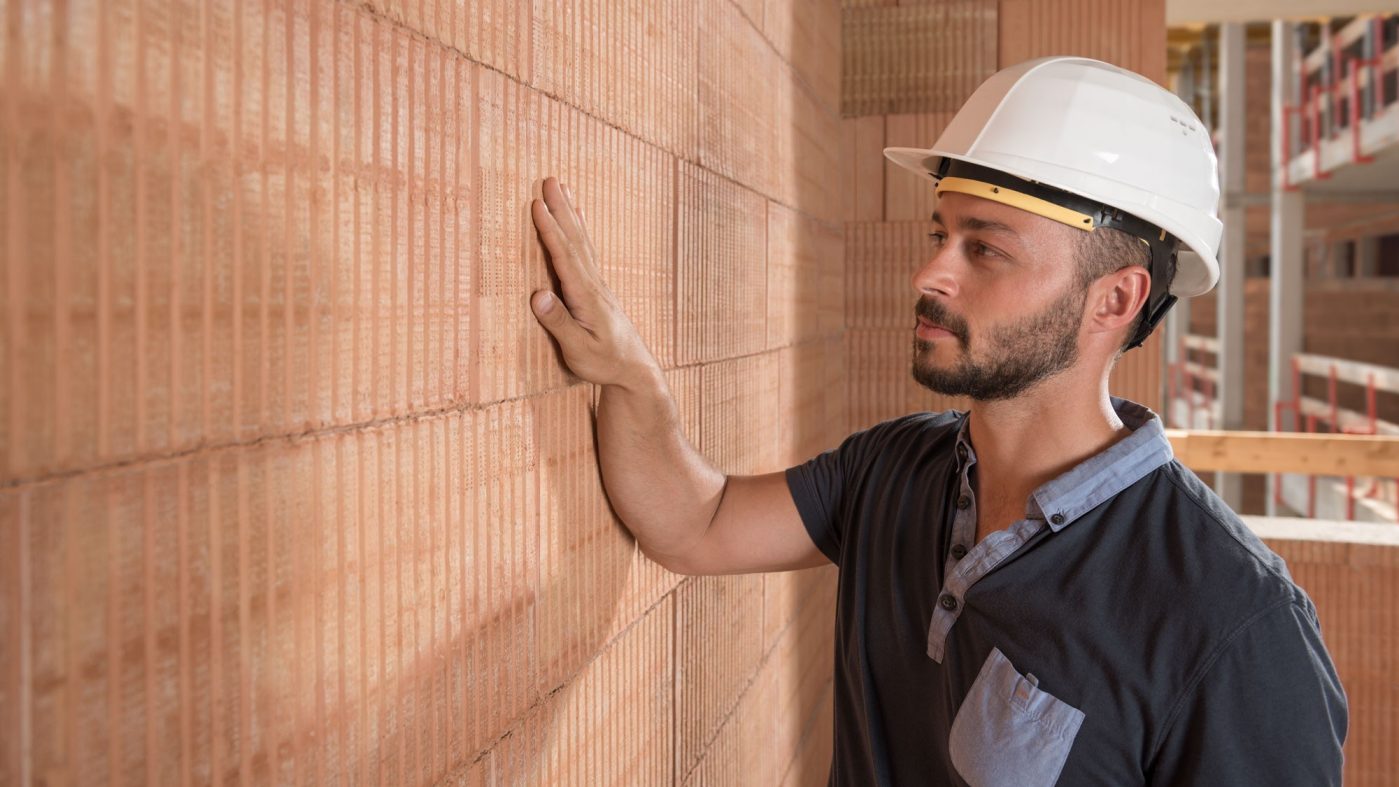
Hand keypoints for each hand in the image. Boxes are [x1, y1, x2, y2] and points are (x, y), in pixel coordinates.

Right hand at [529, 176, 659, 388]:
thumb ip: (558, 322)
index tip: (536, 204)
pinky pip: (586, 250)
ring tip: (561, 187)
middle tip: (549, 179)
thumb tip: (537, 294)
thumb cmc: (604, 363)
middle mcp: (594, 284)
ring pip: (582, 240)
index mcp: (586, 296)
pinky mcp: (598, 288)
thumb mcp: (578, 350)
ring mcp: (598, 284)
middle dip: (560, 208)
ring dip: (569, 212)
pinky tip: (577, 218)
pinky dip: (579, 229)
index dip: (550, 230)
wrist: (634, 369)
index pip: (564, 256)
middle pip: (575, 239)